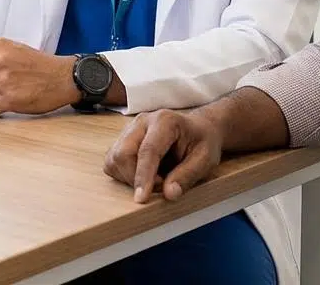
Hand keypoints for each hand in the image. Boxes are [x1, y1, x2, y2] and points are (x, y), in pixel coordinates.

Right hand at [104, 109, 222, 202]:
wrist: (199, 128)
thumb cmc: (203, 141)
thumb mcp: (205, 159)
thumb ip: (188, 175)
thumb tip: (169, 194)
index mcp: (165, 121)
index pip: (147, 151)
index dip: (142, 176)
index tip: (141, 199)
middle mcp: (142, 121)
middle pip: (123, 153)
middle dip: (135, 178)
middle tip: (161, 185)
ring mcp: (130, 129)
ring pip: (114, 159)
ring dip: (129, 177)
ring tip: (155, 178)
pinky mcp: (123, 139)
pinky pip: (113, 162)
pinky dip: (124, 174)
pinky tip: (144, 174)